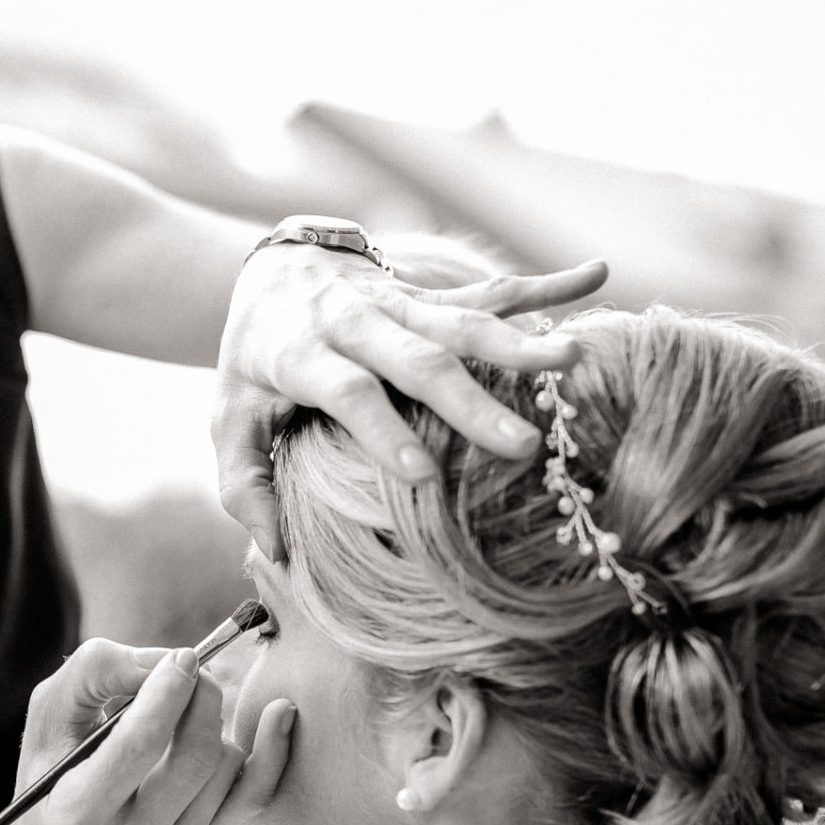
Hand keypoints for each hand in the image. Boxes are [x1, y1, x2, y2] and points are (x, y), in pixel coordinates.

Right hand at [2, 640, 292, 824]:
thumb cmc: (55, 762)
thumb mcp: (52, 710)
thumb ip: (98, 672)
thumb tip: (172, 663)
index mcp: (78, 813)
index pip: (140, 745)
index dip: (169, 692)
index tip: (182, 657)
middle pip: (195, 758)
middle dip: (202, 699)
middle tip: (193, 669)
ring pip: (225, 767)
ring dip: (212, 722)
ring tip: (181, 714)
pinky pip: (253, 794)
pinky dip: (268, 750)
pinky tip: (279, 716)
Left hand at [214, 253, 609, 560]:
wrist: (269, 273)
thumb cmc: (253, 365)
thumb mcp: (229, 423)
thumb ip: (243, 487)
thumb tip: (275, 550)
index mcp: (303, 355)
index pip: (348, 392)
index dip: (381, 430)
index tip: (422, 475)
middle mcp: (355, 322)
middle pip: (417, 359)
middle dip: (470, 403)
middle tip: (522, 446)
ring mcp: (398, 302)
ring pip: (461, 320)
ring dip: (518, 341)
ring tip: (571, 360)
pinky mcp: (431, 294)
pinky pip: (490, 289)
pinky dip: (545, 286)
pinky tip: (596, 277)